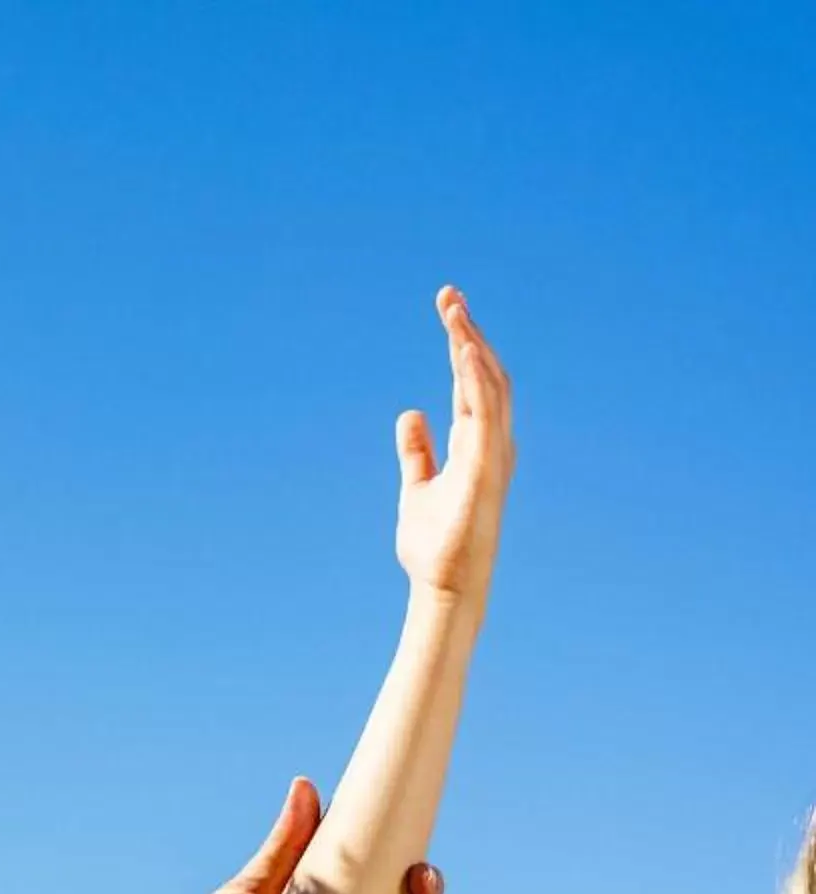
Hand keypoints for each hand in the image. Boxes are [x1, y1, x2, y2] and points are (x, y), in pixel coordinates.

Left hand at [395, 286, 514, 603]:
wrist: (444, 588)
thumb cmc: (435, 545)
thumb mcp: (418, 487)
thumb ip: (417, 451)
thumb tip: (410, 413)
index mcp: (478, 444)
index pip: (471, 383)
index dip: (461, 344)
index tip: (447, 309)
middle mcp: (493, 443)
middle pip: (484, 375)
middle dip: (467, 332)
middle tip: (448, 294)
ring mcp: (493, 455)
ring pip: (489, 386)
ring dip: (471, 346)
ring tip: (454, 311)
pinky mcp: (486, 469)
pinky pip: (486, 414)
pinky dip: (475, 381)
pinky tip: (462, 351)